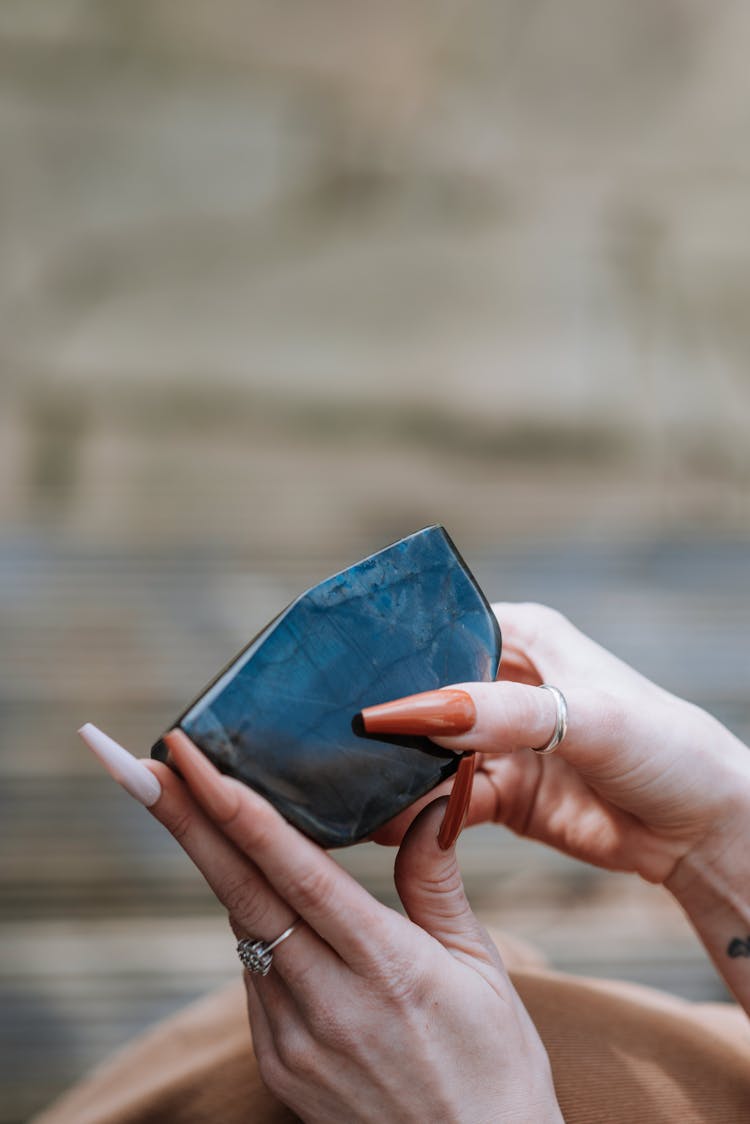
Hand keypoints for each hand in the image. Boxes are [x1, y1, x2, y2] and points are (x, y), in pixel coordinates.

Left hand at [143, 730, 560, 1123]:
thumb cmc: (495, 1065)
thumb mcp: (481, 967)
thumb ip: (437, 882)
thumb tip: (430, 805)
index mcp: (387, 967)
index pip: (293, 871)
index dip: (236, 809)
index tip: (191, 761)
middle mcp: (329, 1004)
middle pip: (240, 892)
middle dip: (188, 821)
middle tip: (147, 767)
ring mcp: (295, 1041)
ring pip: (243, 929)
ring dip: (218, 865)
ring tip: (194, 805)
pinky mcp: (280, 1066)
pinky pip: (254, 974)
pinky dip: (252, 924)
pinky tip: (258, 890)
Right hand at [372, 603, 749, 886]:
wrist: (700, 829)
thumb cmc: (663, 745)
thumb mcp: (587, 716)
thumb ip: (505, 714)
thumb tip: (423, 713)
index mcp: (522, 636)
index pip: (438, 634)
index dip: (391, 657)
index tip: (340, 685)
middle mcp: (501, 683)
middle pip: (422, 697)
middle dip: (384, 721)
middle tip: (329, 744)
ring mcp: (497, 742)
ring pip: (424, 754)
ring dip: (392, 774)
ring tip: (344, 790)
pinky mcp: (498, 794)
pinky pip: (441, 801)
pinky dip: (414, 815)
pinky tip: (380, 827)